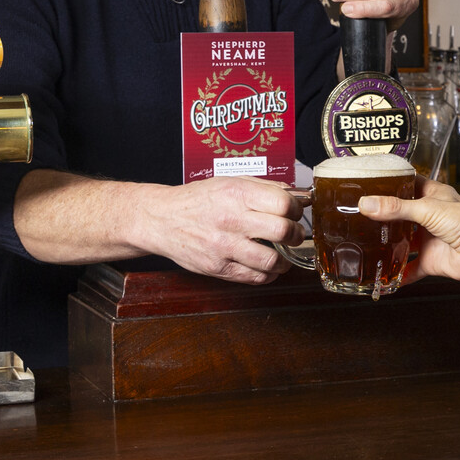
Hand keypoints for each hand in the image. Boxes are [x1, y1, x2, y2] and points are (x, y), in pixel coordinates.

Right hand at [133, 177, 301, 284]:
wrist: (161, 219)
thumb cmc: (198, 200)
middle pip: (282, 231)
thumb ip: (264, 189)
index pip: (283, 203)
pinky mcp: (217, 268)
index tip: (295, 213)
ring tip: (282, 255)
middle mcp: (231, 219)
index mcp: (236, 194)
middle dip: (296, 235)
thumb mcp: (230, 182)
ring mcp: (223, 246)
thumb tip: (299, 197)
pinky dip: (267, 274)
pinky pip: (254, 277)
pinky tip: (265, 266)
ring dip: (284, 260)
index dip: (296, 210)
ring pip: (272, 260)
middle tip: (293, 235)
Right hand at [360, 180, 459, 283]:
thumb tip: (369, 204)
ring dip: (388, 244)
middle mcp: (429, 216)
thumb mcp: (428, 208)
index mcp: (432, 196)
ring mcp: (429, 239)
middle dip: (383, 216)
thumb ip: (397, 208)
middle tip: (361, 216)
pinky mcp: (431, 260)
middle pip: (401, 214)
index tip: (370, 184)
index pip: (408, 184)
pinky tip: (384, 276)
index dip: (391, 183)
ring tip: (366, 242)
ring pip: (403, 242)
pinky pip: (410, 269)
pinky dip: (398, 274)